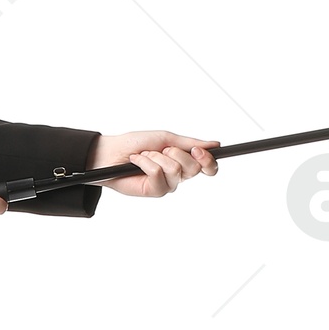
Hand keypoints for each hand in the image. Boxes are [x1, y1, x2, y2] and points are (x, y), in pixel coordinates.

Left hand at [89, 131, 218, 198]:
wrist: (113, 152)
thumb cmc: (137, 143)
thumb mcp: (166, 138)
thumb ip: (190, 143)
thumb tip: (215, 144)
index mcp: (184, 161)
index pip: (208, 167)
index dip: (208, 160)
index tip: (198, 150)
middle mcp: (179, 175)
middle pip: (195, 168)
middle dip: (177, 153)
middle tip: (162, 149)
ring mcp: (167, 184)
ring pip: (176, 170)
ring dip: (158, 157)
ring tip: (145, 155)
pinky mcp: (155, 191)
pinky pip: (158, 175)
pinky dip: (146, 163)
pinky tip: (136, 162)